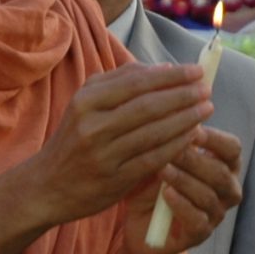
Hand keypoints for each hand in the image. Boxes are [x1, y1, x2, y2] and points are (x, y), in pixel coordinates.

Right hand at [28, 64, 212, 226]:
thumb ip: (120, 82)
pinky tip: (194, 136)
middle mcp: (92, 125)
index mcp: (86, 100)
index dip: (171, 76)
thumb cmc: (75, 138)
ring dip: (186, 119)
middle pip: (148, 105)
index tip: (196, 71)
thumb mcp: (86, 103)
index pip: (137, 82)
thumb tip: (163, 68)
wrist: (47, 185)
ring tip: (207, 109)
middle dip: (183, 95)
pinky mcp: (114, 179)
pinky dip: (177, 145)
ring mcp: (103, 154)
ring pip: (154, 132)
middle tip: (207, 89)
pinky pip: (153, 158)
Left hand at [119, 126, 242, 253]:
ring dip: (184, 180)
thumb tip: (173, 112)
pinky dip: (182, 206)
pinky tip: (166, 194)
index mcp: (225, 165)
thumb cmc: (153, 182)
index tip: (191, 129)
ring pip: (208, 196)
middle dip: (194, 159)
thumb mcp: (158, 156)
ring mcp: (216, 214)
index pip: (232, 148)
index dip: (214, 138)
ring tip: (162, 169)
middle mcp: (227, 189)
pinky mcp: (200, 234)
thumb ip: (170, 139)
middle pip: (220, 172)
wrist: (139, 222)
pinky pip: (198, 220)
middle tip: (169, 148)